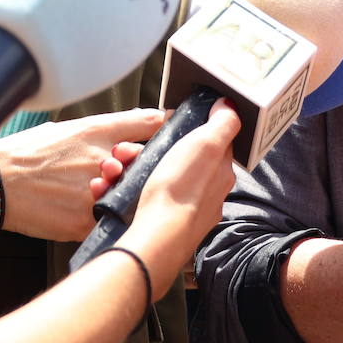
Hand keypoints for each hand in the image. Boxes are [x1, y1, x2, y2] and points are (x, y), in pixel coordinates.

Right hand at [0, 108, 165, 241]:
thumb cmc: (26, 153)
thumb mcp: (67, 128)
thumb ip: (106, 126)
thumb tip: (144, 119)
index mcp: (95, 130)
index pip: (147, 124)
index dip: (162, 127)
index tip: (167, 128)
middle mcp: (101, 157)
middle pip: (143, 164)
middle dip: (136, 167)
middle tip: (117, 171)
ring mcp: (95, 191)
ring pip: (127, 195)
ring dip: (120, 194)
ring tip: (93, 192)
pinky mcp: (84, 220)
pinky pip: (108, 219)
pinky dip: (101, 216)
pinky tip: (81, 209)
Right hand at [118, 99, 239, 297]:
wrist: (156, 237)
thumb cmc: (180, 190)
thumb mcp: (207, 144)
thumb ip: (223, 123)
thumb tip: (230, 106)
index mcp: (220, 173)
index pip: (211, 143)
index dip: (189, 130)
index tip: (168, 126)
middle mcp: (207, 194)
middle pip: (179, 161)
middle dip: (151, 152)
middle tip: (128, 153)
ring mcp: (184, 210)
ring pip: (155, 180)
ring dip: (130, 171)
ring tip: (113, 171)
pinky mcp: (161, 221)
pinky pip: (140, 199)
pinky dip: (124, 190)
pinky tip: (113, 188)